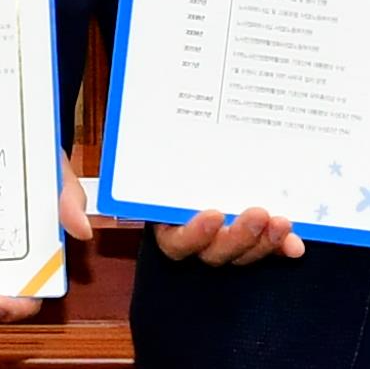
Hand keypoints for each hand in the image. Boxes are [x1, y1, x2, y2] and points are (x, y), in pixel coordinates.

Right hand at [63, 149, 304, 265]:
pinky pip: (267, 237)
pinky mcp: (247, 216)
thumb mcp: (81, 166)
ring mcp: (224, 225)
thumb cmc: (119, 146)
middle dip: (239, 238)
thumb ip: (70, 194)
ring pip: (245, 248)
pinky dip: (284, 242)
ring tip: (282, 220)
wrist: (150, 116)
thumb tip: (79, 227)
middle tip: (258, 213)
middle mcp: (194, 230)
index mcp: (160, 222)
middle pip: (217, 252)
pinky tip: (299, 242)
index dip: (195, 235)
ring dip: (265, 240)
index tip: (212, 212)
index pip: (176, 244)